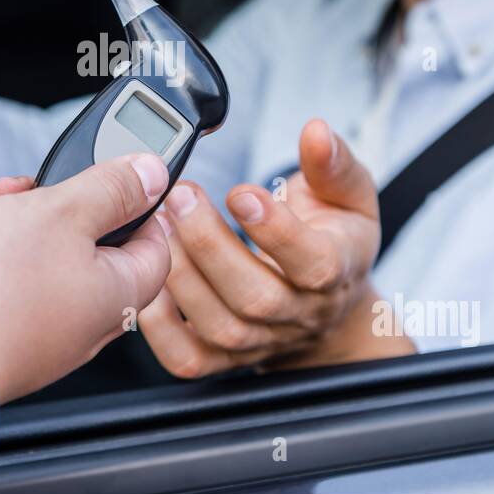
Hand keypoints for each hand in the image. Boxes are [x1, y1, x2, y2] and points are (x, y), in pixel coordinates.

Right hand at [0, 153, 171, 403]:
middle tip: (41, 186)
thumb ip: (112, 189)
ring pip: (49, 266)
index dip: (142, 204)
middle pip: (97, 252)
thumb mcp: (61, 211)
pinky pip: (13, 289)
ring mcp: (42, 339)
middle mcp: (87, 328)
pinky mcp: (0, 342)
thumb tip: (152, 174)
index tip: (119, 177)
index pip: (157, 245)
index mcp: (119, 297)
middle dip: (68, 208)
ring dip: (27, 227)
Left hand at [140, 118, 412, 377]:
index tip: (240, 193)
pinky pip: (189, 358)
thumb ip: (332, 164)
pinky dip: (159, 325)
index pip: (313, 263)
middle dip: (210, 244)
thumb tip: (316, 132)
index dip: (276, 231)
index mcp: (335, 271)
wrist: (328, 309)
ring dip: (180, 275)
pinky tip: (145, 281)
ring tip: (157, 225)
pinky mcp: (226, 361)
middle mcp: (299, 314)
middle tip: (179, 197)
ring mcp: (261, 343)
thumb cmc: (334, 241)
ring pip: (220, 326)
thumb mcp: (348, 196)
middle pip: (256, 297)